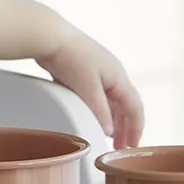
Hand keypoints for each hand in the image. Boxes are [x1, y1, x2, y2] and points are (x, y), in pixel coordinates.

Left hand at [36, 23, 143, 148]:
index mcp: (119, 77)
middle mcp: (112, 73)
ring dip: (111, 118)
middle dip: (124, 127)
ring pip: (110, 99)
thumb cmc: (70, 58)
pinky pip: (95, 93)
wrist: (47, 35)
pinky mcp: (81, 69)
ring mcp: (97, 70)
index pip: (135, 108)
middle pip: (124, 104)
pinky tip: (89, 116)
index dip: (136, 129)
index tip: (132, 147)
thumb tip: (109, 131)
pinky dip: (97, 108)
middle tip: (120, 147)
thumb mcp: (87, 89)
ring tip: (108, 136)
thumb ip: (99, 112)